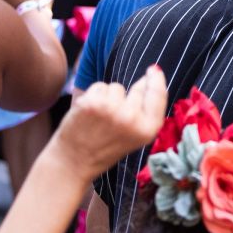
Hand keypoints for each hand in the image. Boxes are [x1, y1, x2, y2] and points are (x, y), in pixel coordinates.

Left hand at [53, 68, 170, 177]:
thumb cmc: (104, 149)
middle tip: (113, 118)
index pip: (159, 94)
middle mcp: (132, 119)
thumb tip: (151, 77)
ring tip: (100, 118)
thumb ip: (145, 110)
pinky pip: (99, 87)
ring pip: (116, 87)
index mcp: (148, 129)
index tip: (153, 70)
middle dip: (127, 96)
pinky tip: (89, 114)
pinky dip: (94, 96)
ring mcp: (112, 109)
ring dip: (108, 97)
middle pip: (137, 89)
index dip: (156, 79)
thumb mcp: (135, 135)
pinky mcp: (93, 103)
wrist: (74, 162)